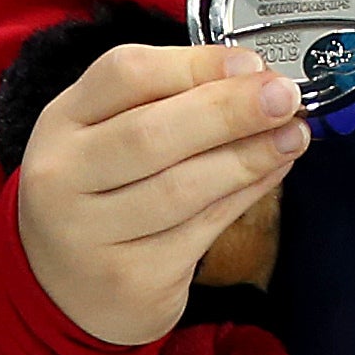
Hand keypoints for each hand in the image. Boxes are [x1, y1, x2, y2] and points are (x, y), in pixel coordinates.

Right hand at [16, 43, 308, 344]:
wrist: (59, 291)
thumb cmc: (102, 189)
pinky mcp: (128, 283)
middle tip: (286, 97)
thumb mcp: (112, 130)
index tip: (252, 64)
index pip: (125, 74)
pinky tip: (272, 173)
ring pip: (182, 189)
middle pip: (152, 134)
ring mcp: (89, 238)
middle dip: (230, 111)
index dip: (196, 64)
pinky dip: (244, 197)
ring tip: (295, 135)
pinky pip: (200, 232)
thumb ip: (171, 98)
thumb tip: (255, 77)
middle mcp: (63, 178)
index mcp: (62, 122)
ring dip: (249, 157)